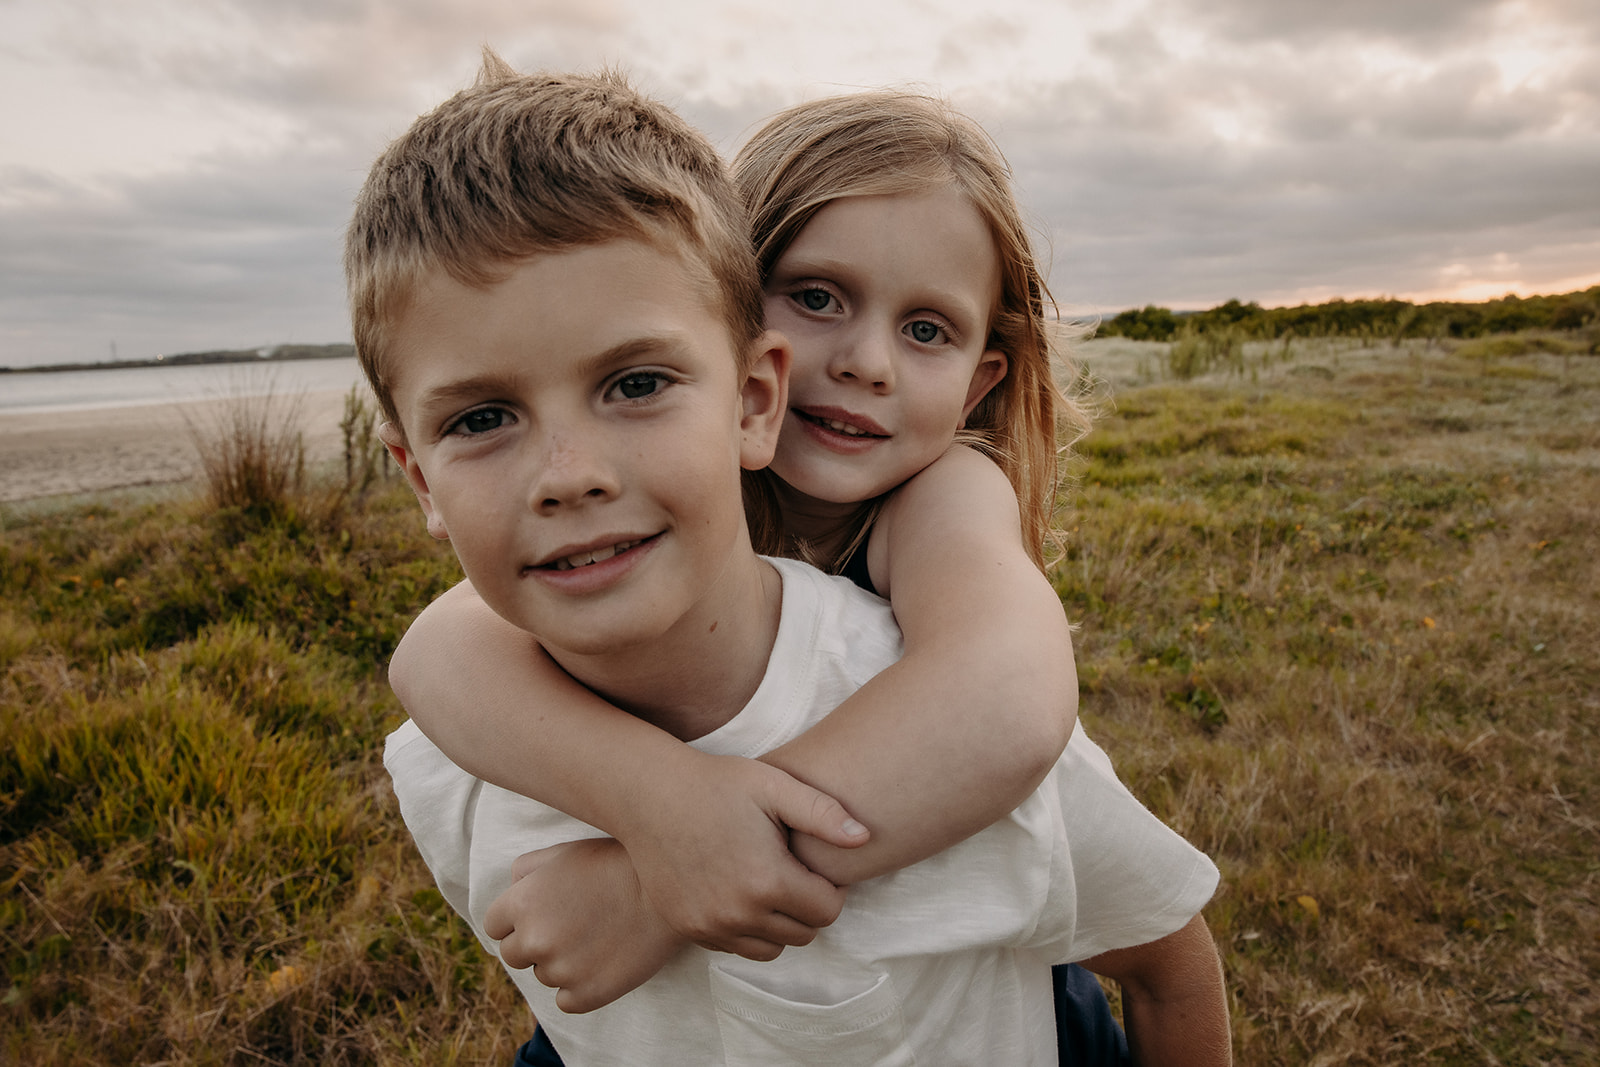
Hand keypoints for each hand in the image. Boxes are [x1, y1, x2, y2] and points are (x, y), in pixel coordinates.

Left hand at [485, 838, 683, 1013]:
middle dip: (536, 942)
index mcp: (522, 902)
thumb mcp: (566, 852)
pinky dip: (580, 987)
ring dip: (562, 962)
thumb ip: (527, 869)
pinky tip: (602, 960)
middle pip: (514, 954)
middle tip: (571, 925)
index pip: (495, 926)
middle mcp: (535, 939)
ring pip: (544, 975)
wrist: (671, 889)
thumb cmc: (616, 864)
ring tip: (596, 936)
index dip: (518, 919)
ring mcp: (561, 970)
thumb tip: (512, 890)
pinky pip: (566, 1000)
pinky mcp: (587, 994)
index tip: (544, 914)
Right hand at [613, 752, 865, 958]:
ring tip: (771, 882)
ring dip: (782, 923)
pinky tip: (744, 891)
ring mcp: (710, 926)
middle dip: (810, 905)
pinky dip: (749, 929)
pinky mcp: (689, 929)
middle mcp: (739, 913)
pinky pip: (737, 947)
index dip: (831, 886)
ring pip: (773, 948)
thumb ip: (823, 814)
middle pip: (804, 933)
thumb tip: (864, 838)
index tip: (816, 862)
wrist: (648, 794)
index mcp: (767, 880)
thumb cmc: (715, 783)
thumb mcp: (773, 786)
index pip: (827, 910)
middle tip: (796, 870)